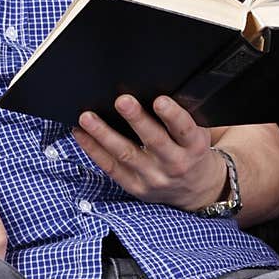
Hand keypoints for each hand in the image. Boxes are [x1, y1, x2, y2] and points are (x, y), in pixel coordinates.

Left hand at [72, 94, 226, 211]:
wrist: (196, 190)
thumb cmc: (192, 151)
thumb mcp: (198, 134)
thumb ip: (181, 118)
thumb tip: (153, 89)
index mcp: (194, 147)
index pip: (185, 130)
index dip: (173, 115)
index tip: (160, 100)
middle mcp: (174, 164)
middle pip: (154, 141)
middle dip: (136, 120)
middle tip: (122, 101)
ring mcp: (153, 178)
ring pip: (125, 155)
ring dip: (104, 134)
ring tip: (87, 117)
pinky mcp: (135, 187)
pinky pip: (110, 168)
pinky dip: (93, 150)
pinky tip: (81, 133)